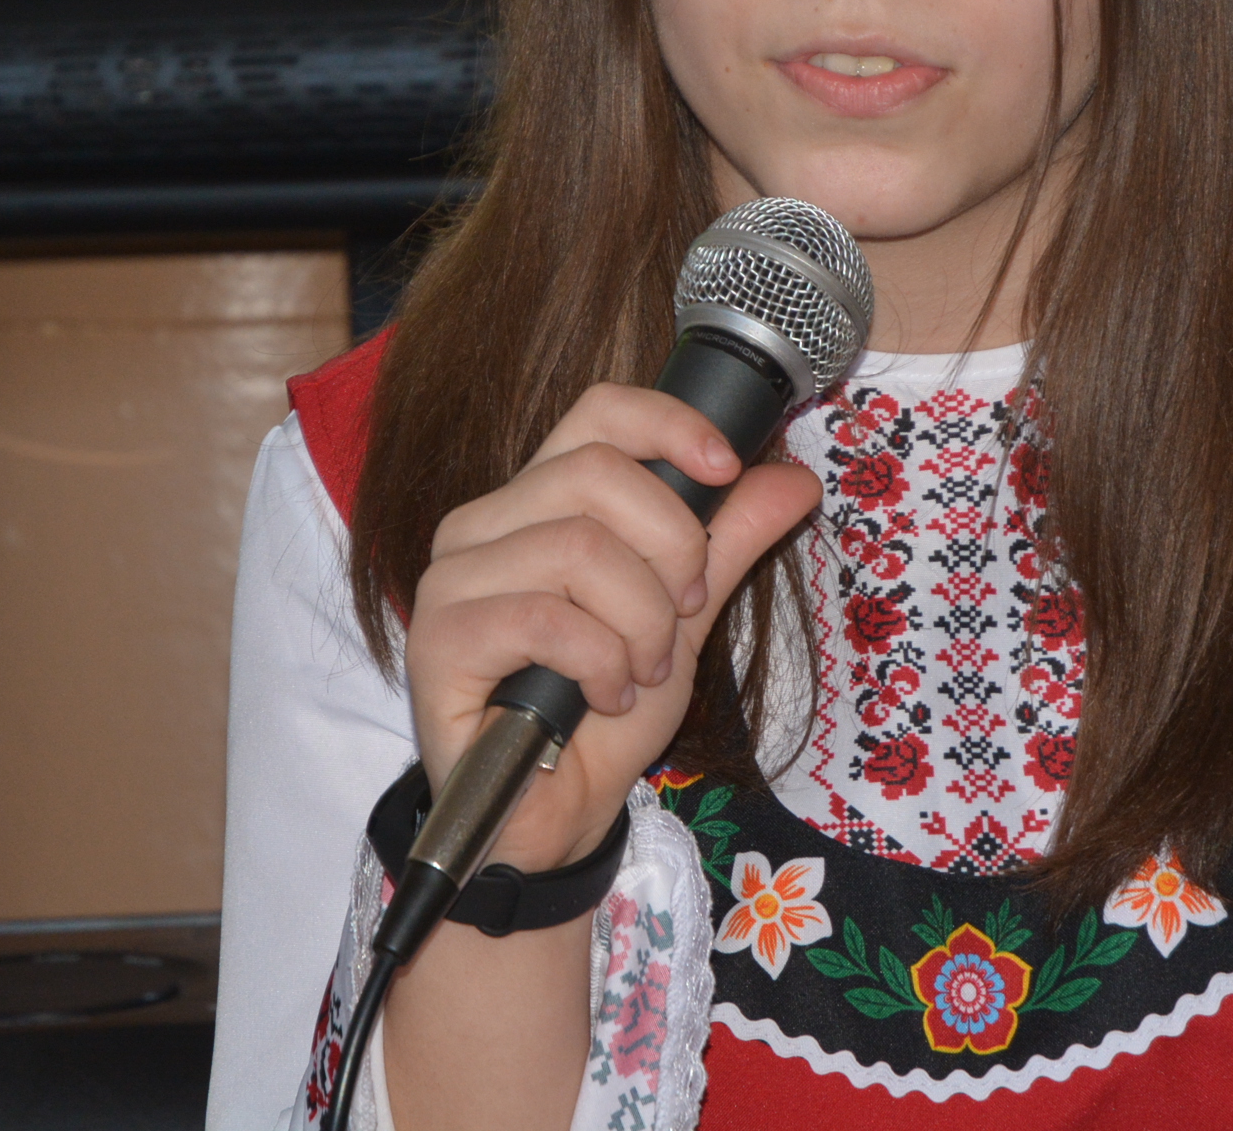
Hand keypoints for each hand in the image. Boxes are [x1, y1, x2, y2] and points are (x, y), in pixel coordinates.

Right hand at [403, 383, 822, 871]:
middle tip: (683, 617)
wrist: (554, 818)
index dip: (669, 425)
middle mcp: (484, 524)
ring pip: (579, 547)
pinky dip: (600, 663)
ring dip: (641, 624)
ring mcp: (454, 577)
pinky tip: (604, 698)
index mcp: (538, 502)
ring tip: (641, 672)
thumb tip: (792, 478)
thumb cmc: (602, 717)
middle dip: (672, 550)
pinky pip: (547, 618)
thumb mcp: (685, 619)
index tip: (724, 469)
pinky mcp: (441, 638)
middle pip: (598, 473)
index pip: (598, 412)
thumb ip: (726, 543)